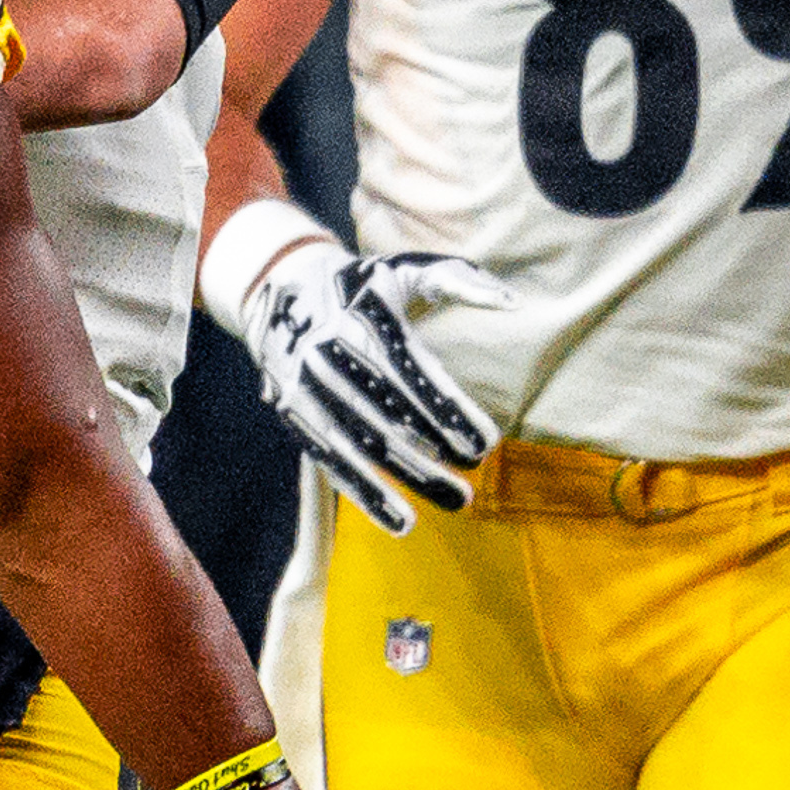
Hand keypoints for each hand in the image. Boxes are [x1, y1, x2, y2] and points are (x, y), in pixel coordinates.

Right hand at [203, 207, 505, 531]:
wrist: (275, 284)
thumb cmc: (359, 283)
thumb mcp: (405, 268)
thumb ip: (460, 280)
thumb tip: (514, 303)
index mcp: (368, 325)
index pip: (415, 377)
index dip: (449, 413)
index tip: (485, 445)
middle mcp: (336, 359)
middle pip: (388, 420)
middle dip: (431, 459)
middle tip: (470, 490)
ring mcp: (311, 390)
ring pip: (361, 448)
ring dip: (404, 483)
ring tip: (448, 504)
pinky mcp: (295, 414)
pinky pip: (331, 461)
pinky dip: (364, 494)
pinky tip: (399, 521)